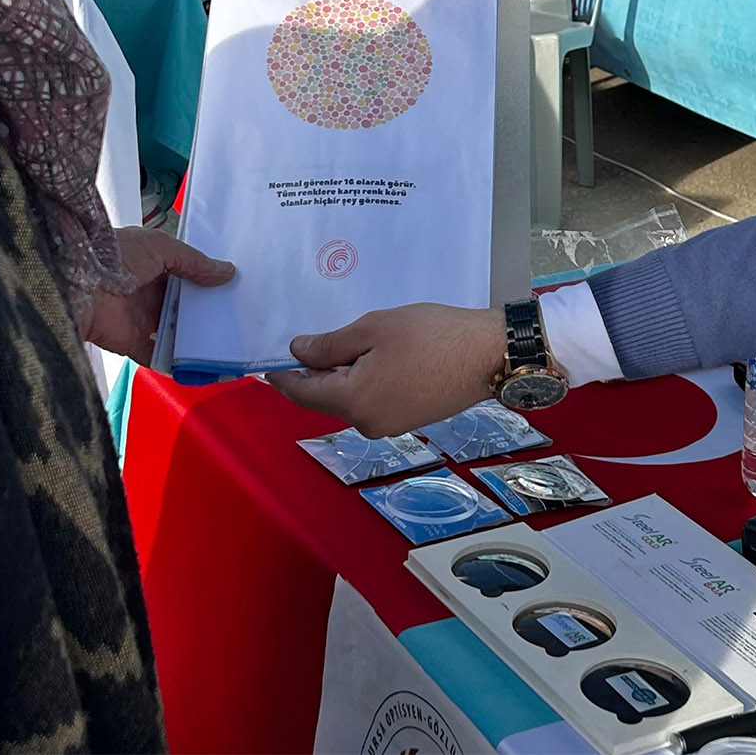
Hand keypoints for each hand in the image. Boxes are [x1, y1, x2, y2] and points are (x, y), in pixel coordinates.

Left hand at [78, 226, 233, 365]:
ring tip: (228, 343)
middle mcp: (148, 292)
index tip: (233, 289)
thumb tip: (227, 272)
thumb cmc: (115, 255)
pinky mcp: (133, 343)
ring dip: (195, 338)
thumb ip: (194, 261)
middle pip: (183, 306)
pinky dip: (177, 363)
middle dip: (205, 311)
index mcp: (153, 265)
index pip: (185, 275)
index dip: (207, 281)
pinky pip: (159, 356)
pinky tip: (202, 365)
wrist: (78, 284)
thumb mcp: (161, 247)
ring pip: (175, 332)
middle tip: (237, 317)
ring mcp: (141, 319)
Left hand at [266, 303, 504, 435]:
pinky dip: (365, 382)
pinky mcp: (409, 421)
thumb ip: (330, 345)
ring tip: (351, 342)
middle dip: (316, 373)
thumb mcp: (373, 328)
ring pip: (351, 400)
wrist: (487, 354)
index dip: (283, 377)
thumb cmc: (430, 335)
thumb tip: (298, 353)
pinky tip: (376, 357)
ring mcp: (390, 426)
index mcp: (353, 402)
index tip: (267, 365)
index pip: (303, 393)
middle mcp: (367, 424)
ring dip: (343, 376)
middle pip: (327, 398)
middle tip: (313, 340)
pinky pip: (373, 402)